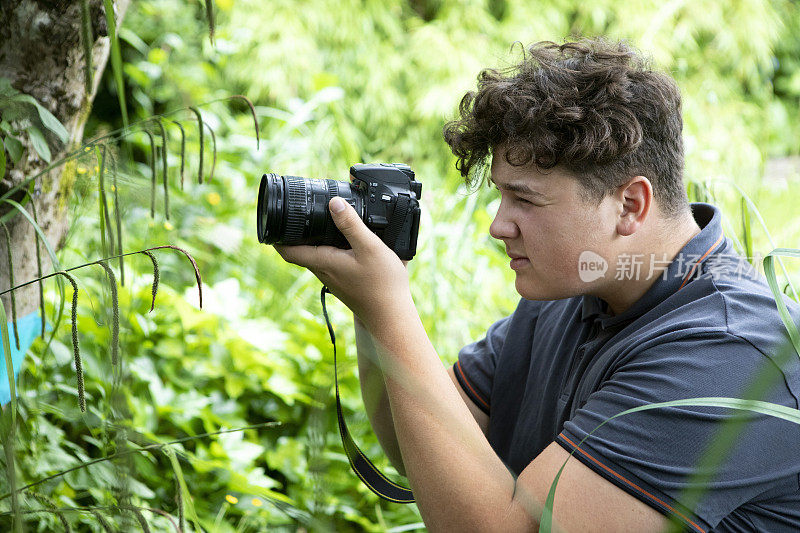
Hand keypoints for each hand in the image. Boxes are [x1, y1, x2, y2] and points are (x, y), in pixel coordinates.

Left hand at [274, 196, 411, 324]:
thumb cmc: (381, 284)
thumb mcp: (369, 247)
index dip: (276, 237)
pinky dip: (328, 251)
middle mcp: (324, 272)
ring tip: (318, 224)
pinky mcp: (344, 284)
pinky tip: (343, 244)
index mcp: (323, 262)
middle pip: (300, 252)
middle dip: (295, 234)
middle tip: (296, 215)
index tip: (272, 222)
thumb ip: (351, 225)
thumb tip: (334, 203)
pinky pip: (329, 264)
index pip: (288, 251)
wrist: (391, 315)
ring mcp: (333, 280)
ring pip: (315, 258)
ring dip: (312, 242)